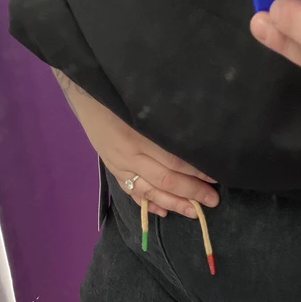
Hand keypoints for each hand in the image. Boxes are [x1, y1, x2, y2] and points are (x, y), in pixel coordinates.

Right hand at [68, 91, 218, 217]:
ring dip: (173, 203)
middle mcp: (129, 154)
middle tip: (212, 200)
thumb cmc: (119, 90)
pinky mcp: (113, 169)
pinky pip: (132, 192)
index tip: (215, 177)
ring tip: (193, 211)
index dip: (196, 171)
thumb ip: (167, 121)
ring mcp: (119, 164)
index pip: (175, 159)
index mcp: (139, 134)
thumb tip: (196, 137)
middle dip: (191, 192)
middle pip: (165, 179)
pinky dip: (148, 204)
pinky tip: (164, 212)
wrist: (84, 89)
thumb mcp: (144, 101)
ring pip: (150, 191)